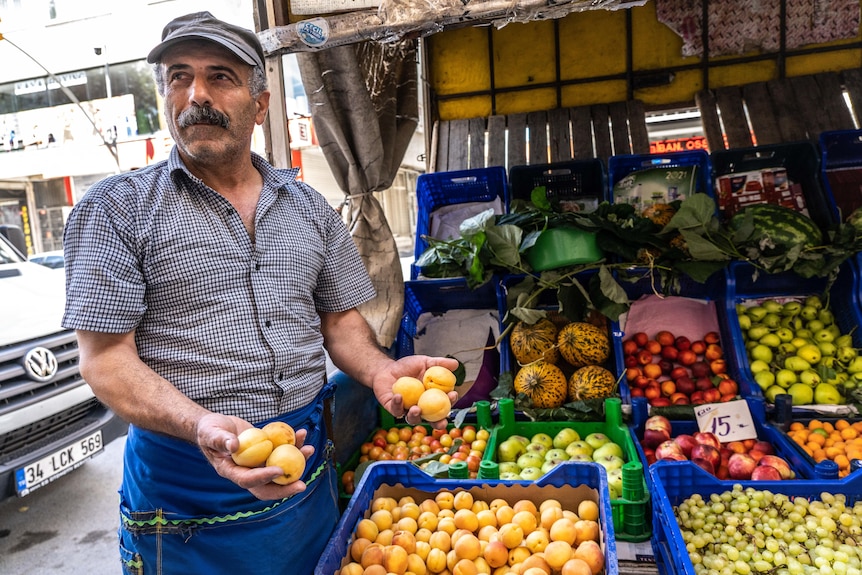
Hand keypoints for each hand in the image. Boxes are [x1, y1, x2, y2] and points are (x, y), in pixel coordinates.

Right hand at [196, 413, 315, 500]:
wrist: (217, 425)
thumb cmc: (209, 430)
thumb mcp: (210, 433)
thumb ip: (220, 439)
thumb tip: (234, 445)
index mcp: (232, 472)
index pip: (248, 480)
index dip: (264, 478)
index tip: (279, 471)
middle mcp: (247, 472)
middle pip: (268, 487)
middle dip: (285, 488)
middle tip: (302, 485)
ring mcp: (258, 464)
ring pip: (280, 469)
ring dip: (297, 461)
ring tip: (309, 449)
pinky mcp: (266, 453)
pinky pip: (282, 452)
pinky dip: (294, 444)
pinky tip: (302, 433)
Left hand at [373, 355, 459, 428]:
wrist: (387, 368)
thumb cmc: (407, 367)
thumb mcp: (424, 362)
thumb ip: (439, 363)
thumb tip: (456, 364)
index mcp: (431, 399)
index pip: (444, 404)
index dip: (450, 402)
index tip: (453, 395)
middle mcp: (421, 408)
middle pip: (432, 420)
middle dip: (438, 423)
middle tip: (441, 420)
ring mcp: (406, 410)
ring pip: (413, 419)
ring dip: (416, 416)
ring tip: (416, 409)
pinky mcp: (392, 409)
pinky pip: (396, 410)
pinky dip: (398, 404)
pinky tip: (399, 396)